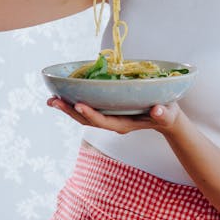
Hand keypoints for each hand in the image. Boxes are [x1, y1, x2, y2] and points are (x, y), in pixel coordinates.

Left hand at [46, 97, 182, 134]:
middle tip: (53, 101)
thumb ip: (163, 114)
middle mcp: (113, 123)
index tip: (78, 104)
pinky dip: (74, 103)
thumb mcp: (168, 114)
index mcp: (124, 125)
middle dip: (70, 111)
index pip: (104, 121)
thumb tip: (158, 110)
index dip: (91, 114)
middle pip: (87, 120)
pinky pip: (88, 109)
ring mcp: (109, 118)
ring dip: (67, 108)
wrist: (165, 118)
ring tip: (51, 100)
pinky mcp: (107, 112)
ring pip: (84, 116)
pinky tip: (64, 95)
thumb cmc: (167, 114)